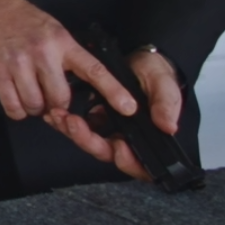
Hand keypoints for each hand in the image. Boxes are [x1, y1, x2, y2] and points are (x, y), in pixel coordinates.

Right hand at [0, 0, 135, 131]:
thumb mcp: (53, 31)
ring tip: (28, 92)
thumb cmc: (22, 21)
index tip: (129, 108)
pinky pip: (14, 107)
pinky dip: (17, 109)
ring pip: (36, 105)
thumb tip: (85, 87)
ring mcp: (18, 63)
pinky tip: (15, 96)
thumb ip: (67, 57)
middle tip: (48, 96)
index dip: (113, 91)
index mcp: (62, 43)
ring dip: (34, 107)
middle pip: (60, 98)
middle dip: (56, 104)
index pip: (94, 70)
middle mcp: (42, 53)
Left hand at [54, 49, 183, 179]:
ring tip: (60, 115)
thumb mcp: (165, 87)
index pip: (140, 164)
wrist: (142, 60)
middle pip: (108, 153)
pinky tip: (56, 112)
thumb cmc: (158, 76)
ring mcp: (110, 130)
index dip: (128, 162)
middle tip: (74, 123)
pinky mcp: (96, 119)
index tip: (119, 146)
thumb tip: (168, 127)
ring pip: (90, 142)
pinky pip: (81, 127)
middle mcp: (128, 139)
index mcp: (149, 138)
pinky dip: (68, 122)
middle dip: (88, 141)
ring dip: (73, 132)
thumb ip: (166, 106)